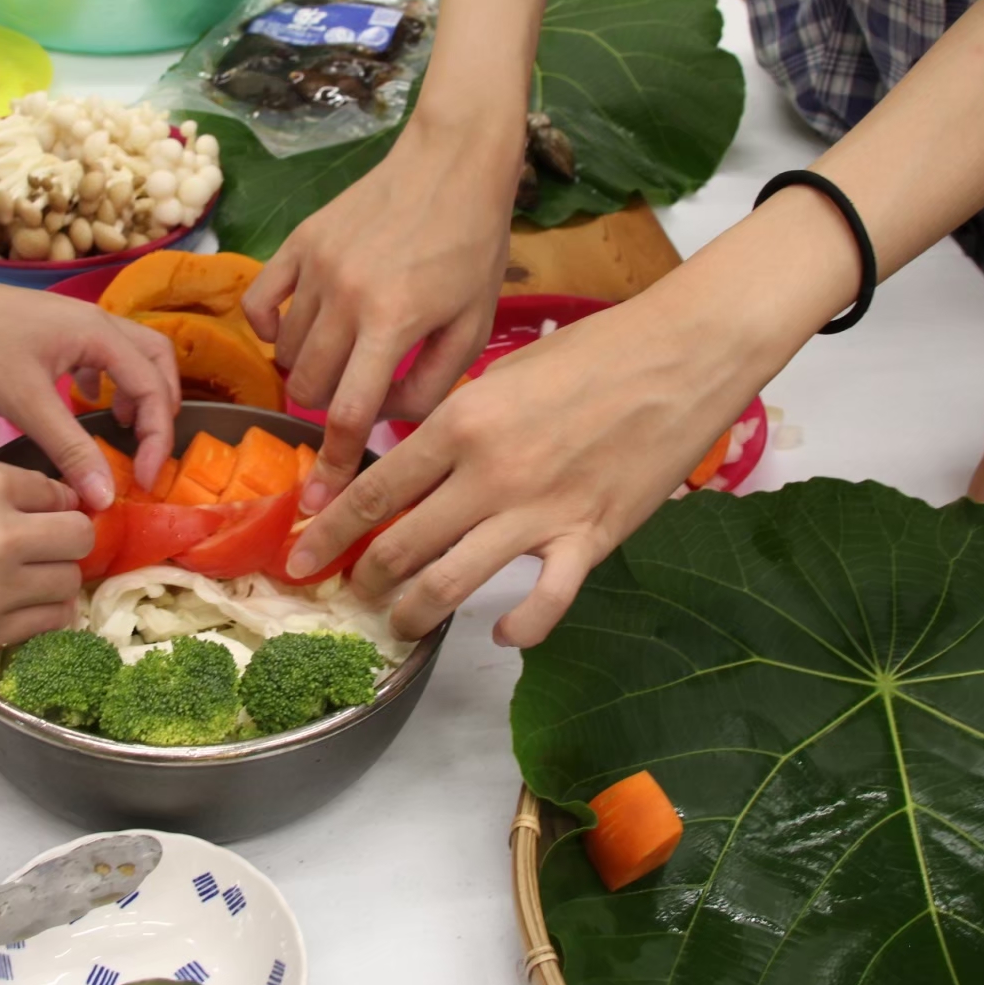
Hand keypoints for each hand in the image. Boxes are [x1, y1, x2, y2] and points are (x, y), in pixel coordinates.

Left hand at [0, 281, 180, 509]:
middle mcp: (95, 322)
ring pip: (128, 356)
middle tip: (145, 451)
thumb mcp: (24, 404)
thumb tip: (106, 498)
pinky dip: (105, 383)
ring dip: (135, 392)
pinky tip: (84, 405)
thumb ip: (71, 450)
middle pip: (155, 360)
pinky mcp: (50, 331)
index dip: (155, 437)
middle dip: (158, 407)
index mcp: (98, 333)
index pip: (152, 387)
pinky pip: (97, 356)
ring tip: (119, 430)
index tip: (141, 481)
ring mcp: (73, 323)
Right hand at [0, 460, 91, 666]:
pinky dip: (41, 618)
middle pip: (79, 537)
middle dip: (67, 542)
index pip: (57, 491)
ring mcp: (1, 590)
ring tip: (29, 585)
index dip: (54, 504)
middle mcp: (6, 534)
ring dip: (55, 582)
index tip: (45, 516)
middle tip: (45, 551)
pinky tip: (19, 613)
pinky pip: (46, 624)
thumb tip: (14, 511)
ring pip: (68, 585)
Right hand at [244, 116, 515, 514]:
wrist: (452, 162)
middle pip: (310, 388)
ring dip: (308, 371)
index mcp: (394, 320)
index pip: (351, 413)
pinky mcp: (298, 243)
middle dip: (330, 409)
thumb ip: (432, 385)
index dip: (336, 464)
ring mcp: (315, 267)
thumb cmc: (474, 247)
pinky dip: (270, 330)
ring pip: (286, 353)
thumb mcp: (474, 325)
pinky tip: (297, 331)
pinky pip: (260, 305)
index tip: (320, 502)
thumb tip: (387, 423)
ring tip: (345, 356)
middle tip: (357, 396)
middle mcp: (345, 296)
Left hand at [285, 278, 757, 647]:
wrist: (681, 354)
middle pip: (400, 545)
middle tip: (352, 594)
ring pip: (451, 584)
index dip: (328, 532)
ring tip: (401, 623)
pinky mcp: (590, 538)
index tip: (303, 556)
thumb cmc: (594, 353)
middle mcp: (489, 472)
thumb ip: (454, 422)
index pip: (373, 492)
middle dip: (365, 580)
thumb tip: (412, 461)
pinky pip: (543, 603)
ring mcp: (539, 511)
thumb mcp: (502, 372)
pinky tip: (503, 631)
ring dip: (415, 612)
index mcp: (460, 423)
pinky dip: (519, 627)